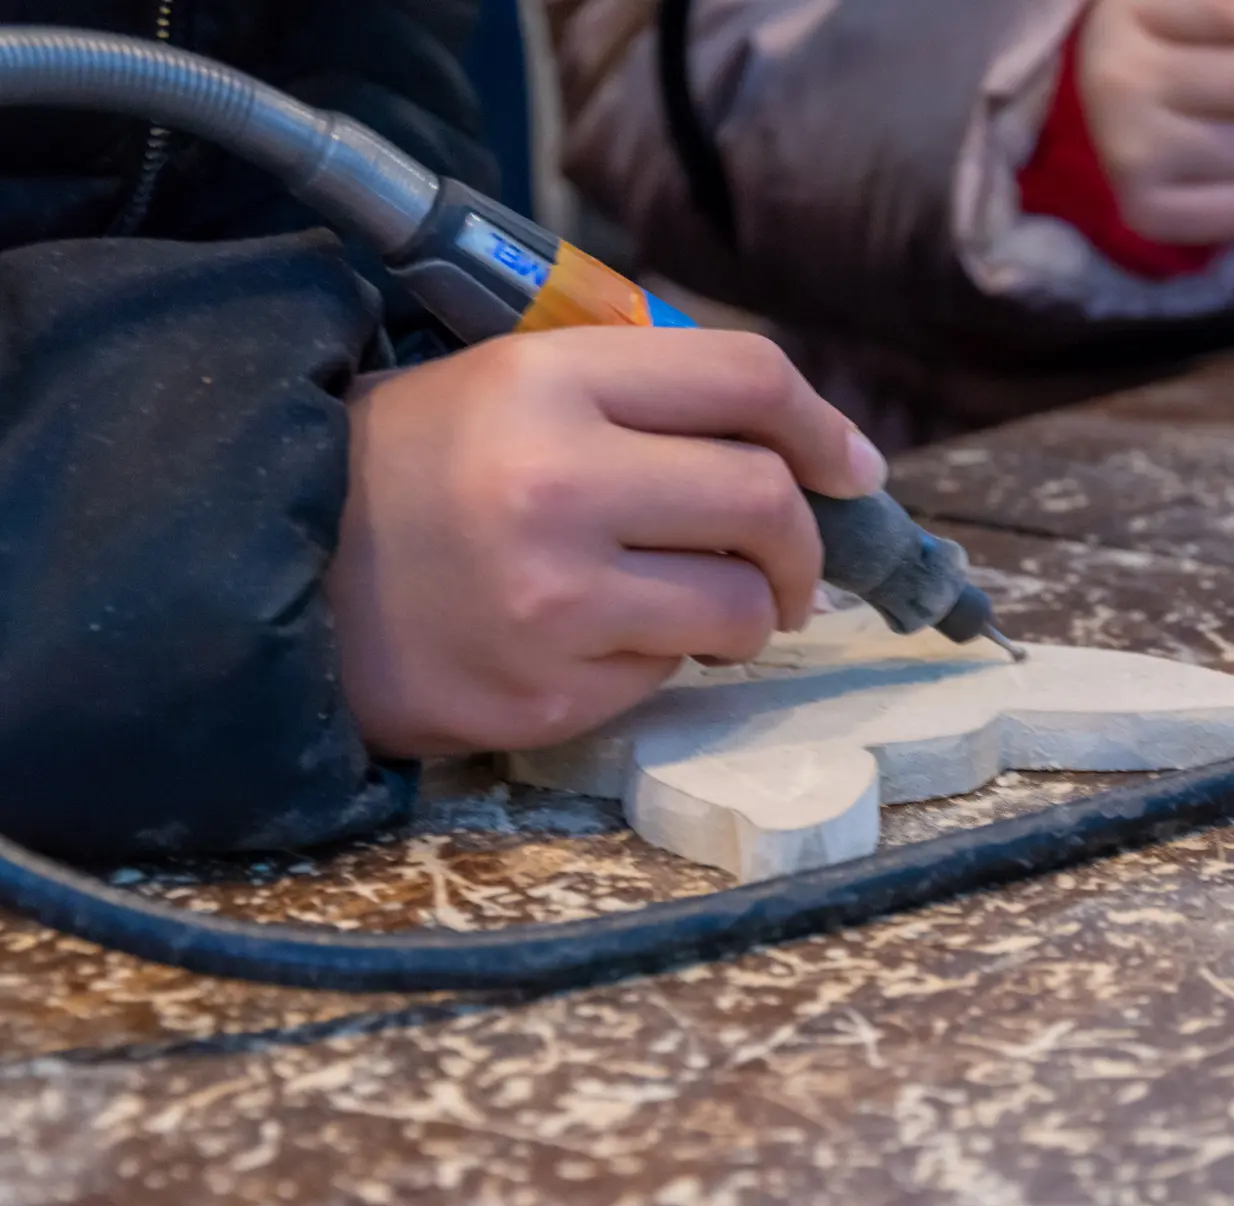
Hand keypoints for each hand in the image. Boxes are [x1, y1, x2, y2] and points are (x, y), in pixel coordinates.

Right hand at [324, 328, 886, 757]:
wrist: (277, 577)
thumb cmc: (418, 469)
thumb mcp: (512, 381)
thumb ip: (645, 391)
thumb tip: (806, 443)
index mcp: (548, 381)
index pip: (745, 378)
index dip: (822, 423)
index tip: (851, 467)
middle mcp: (556, 484)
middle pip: (767, 500)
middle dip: (805, 538)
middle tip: (790, 560)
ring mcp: (553, 601)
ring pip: (742, 607)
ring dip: (752, 611)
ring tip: (702, 604)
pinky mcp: (547, 695)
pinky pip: (668, 674)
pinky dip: (664, 658)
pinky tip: (601, 638)